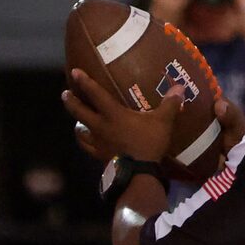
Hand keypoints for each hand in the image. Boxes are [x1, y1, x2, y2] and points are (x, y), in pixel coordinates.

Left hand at [64, 66, 182, 166]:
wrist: (139, 173)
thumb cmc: (148, 143)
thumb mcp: (162, 122)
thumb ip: (169, 104)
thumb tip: (180, 86)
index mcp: (113, 114)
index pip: (95, 94)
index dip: (85, 82)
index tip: (74, 71)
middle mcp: (100, 126)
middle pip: (79, 111)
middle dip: (71, 101)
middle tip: (65, 93)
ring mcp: (98, 142)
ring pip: (80, 130)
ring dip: (76, 123)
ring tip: (76, 120)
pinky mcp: (99, 155)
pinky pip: (87, 147)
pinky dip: (84, 141)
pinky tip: (85, 139)